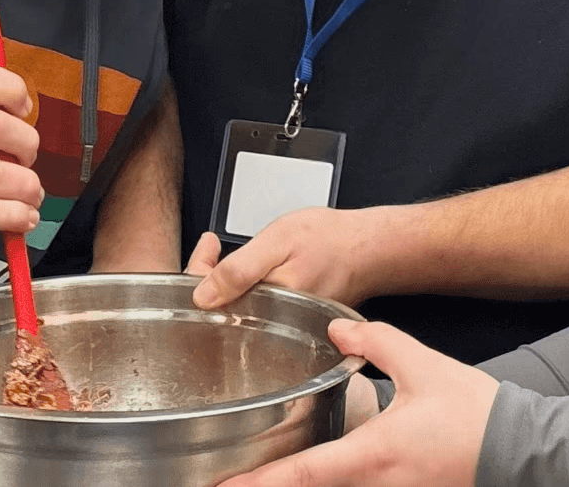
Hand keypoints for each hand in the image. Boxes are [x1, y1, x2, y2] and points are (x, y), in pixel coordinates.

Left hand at [187, 205, 399, 308]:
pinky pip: (254, 310)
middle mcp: (276, 326)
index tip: (207, 248)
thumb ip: (240, 269)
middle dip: (207, 281)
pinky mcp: (289, 323)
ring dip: (223, 286)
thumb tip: (203, 297)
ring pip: (236, 311)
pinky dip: (243, 291)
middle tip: (210, 249)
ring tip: (219, 258)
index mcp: (270, 307)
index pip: (213, 305)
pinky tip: (243, 275)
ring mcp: (283, 327)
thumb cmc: (330, 240)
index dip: (199, 275)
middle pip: (221, 311)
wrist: (369, 249)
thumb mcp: (278, 241)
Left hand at [218, 320, 496, 486]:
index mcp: (374, 453)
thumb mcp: (423, 366)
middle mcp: (376, 486)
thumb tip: (337, 333)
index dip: (259, 484)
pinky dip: (331, 486)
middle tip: (233, 481)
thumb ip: (376, 344)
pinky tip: (314, 477)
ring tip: (267, 478)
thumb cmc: (475, 414)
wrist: (520, 450)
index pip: (303, 475)